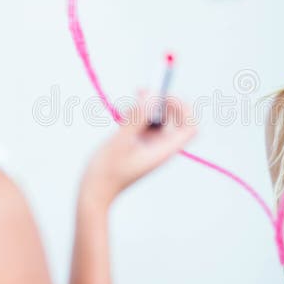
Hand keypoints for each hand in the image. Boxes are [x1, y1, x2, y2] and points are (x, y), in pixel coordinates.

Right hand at [80, 90, 196, 207]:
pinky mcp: (137, 141)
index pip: (190, 127)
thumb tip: (151, 95)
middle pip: (177, 118)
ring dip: (150, 103)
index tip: (164, 99)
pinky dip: (138, 111)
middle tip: (147, 91)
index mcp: (163, 150)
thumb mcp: (120, 142)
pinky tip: (125, 109)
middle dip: (165, 101)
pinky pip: (145, 121)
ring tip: (137, 93)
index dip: (183, 109)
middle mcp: (160, 146)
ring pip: (159, 116)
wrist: (93, 191)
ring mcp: (149, 143)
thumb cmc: (106, 172)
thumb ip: (136, 118)